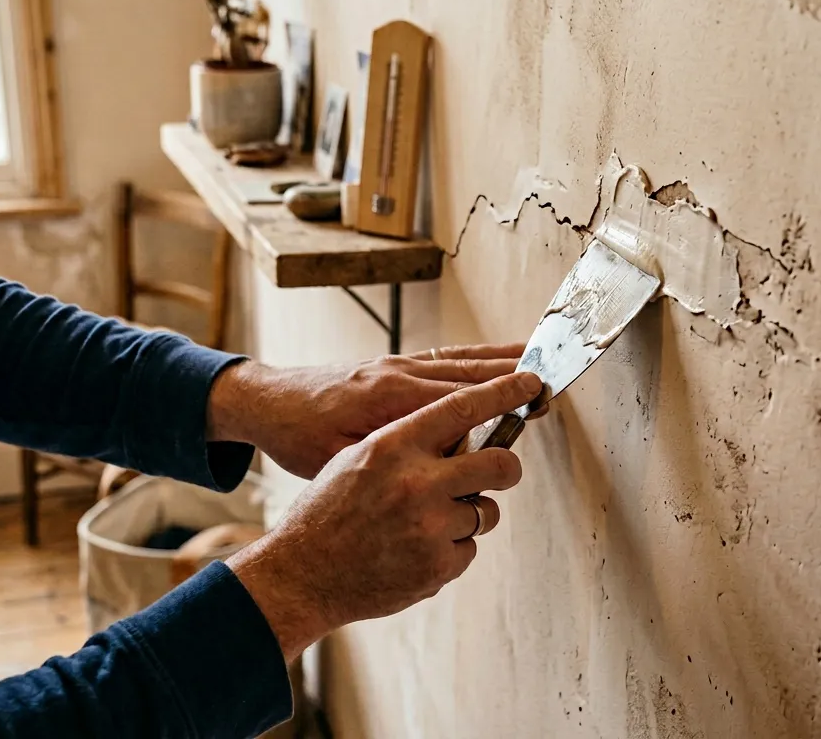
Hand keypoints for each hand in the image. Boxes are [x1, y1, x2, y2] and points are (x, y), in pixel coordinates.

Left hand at [208, 344, 526, 478]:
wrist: (268, 402)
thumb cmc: (299, 437)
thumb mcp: (339, 458)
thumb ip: (391, 457)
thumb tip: (441, 464)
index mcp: (388, 397)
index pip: (458, 396)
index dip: (500, 394)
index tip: (535, 393)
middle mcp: (398, 373)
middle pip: (466, 371)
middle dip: (511, 373)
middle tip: (551, 378)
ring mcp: (395, 365)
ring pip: (458, 360)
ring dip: (498, 359)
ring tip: (537, 356)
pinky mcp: (390, 366)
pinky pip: (442, 358)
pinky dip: (473, 357)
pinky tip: (494, 359)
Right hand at [225, 371, 543, 660]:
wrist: (301, 574)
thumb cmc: (326, 512)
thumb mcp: (356, 458)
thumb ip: (408, 444)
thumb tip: (457, 433)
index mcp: (393, 446)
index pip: (461, 408)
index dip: (503, 392)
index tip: (529, 383)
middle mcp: (416, 483)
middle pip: (498, 462)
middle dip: (507, 466)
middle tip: (503, 469)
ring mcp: (429, 527)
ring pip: (484, 510)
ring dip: (467, 515)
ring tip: (425, 522)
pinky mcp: (436, 567)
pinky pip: (468, 548)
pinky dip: (450, 549)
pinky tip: (414, 551)